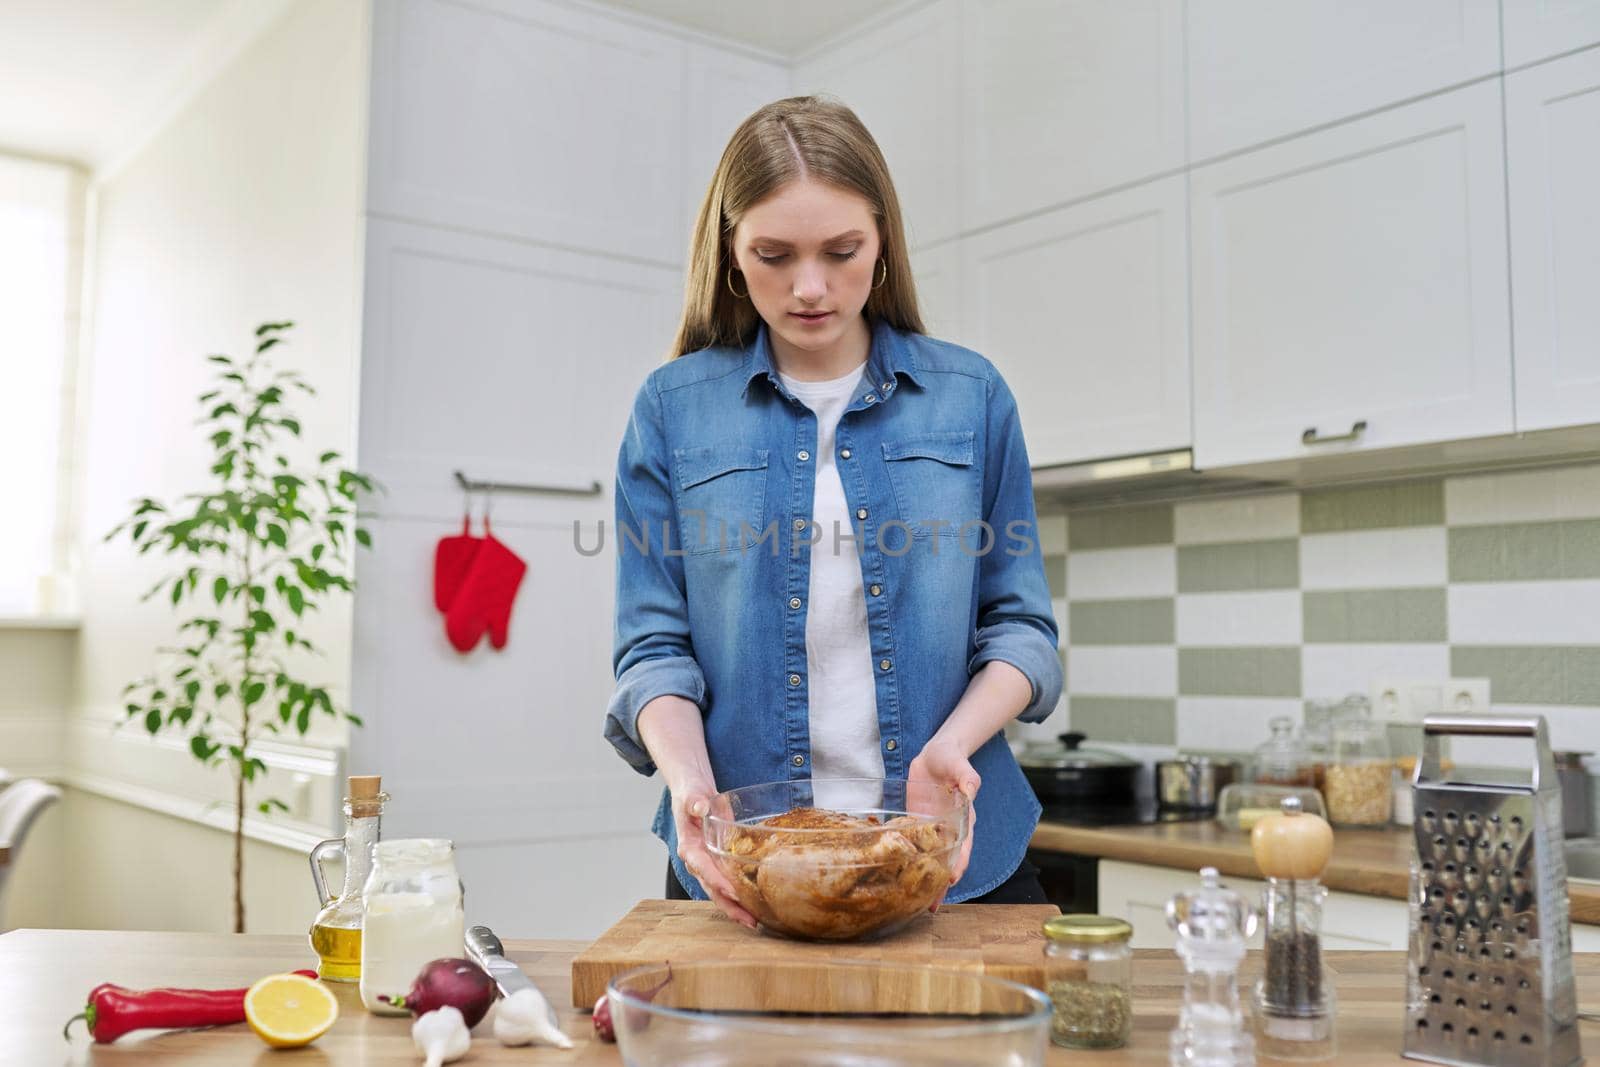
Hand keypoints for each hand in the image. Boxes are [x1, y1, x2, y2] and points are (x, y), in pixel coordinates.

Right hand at [669, 783, 756, 929]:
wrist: (692, 792)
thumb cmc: (690, 792)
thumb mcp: (691, 793)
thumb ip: (694, 801)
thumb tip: (700, 807)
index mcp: (688, 847)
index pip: (702, 868)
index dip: (717, 881)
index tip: (732, 892)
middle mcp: (697, 860)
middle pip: (713, 888)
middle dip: (730, 905)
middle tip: (749, 920)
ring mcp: (709, 863)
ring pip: (721, 890)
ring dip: (737, 906)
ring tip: (755, 921)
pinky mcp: (719, 861)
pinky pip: (730, 880)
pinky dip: (741, 893)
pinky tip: (757, 903)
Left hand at [907, 738, 980, 911]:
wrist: (935, 753)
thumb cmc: (951, 759)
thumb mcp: (960, 765)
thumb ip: (967, 778)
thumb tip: (971, 790)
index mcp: (963, 819)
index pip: (963, 847)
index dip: (958, 864)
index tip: (952, 881)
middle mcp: (949, 828)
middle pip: (947, 860)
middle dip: (942, 884)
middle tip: (932, 906)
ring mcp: (932, 828)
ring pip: (931, 858)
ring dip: (926, 879)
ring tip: (919, 903)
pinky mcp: (916, 823)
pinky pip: (914, 845)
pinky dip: (910, 861)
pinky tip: (900, 876)